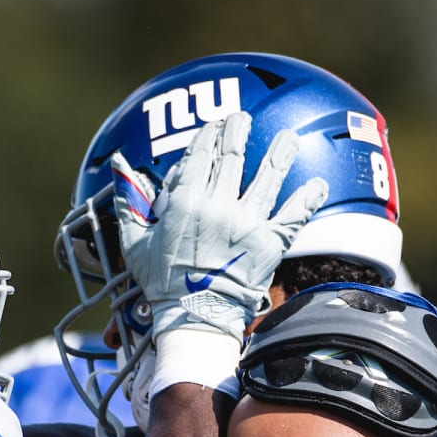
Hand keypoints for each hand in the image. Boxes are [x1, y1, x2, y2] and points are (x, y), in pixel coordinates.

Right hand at [113, 111, 328, 338]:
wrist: (194, 317)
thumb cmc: (162, 285)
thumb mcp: (135, 244)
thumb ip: (128, 204)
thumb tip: (118, 169)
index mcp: (184, 202)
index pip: (199, 156)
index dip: (208, 136)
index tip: (215, 124)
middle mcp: (218, 205)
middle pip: (232, 157)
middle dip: (237, 132)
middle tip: (242, 119)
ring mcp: (246, 223)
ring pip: (267, 177)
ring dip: (279, 153)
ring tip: (287, 138)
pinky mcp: (269, 242)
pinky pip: (293, 214)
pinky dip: (307, 198)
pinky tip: (317, 183)